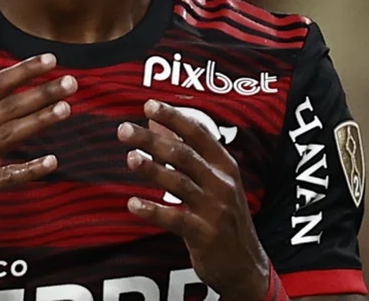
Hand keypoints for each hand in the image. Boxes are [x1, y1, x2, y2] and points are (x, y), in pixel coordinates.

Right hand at [0, 53, 76, 258]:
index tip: (50, 59)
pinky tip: (52, 162)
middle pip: (7, 106)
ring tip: (66, 109)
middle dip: (40, 92)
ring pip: (8, 134)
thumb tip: (21, 101)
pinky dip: (30, 168)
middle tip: (71, 82)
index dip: (23, 70)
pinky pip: (6, 176)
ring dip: (39, 120)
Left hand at [117, 99, 269, 300]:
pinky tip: (133, 204)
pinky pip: (175, 218)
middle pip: (184, 154)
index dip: (174, 117)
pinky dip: (153, 210)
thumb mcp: (212, 180)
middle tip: (124, 130)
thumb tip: (157, 122)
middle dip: (152, 140)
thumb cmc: (223, 217)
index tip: (149, 105)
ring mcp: (215, 209)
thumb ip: (186, 151)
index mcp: (224, 166)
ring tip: (130, 158)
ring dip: (152, 169)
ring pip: (179, 182)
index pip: (198, 134)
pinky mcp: (204, 234)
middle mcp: (222, 183)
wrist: (244, 264)